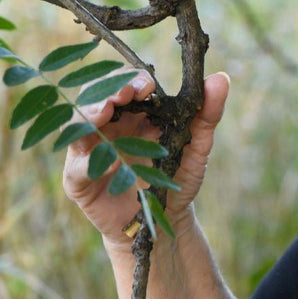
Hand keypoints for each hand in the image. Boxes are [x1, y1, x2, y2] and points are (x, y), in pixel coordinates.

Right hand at [61, 70, 229, 249]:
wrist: (164, 220)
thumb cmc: (176, 178)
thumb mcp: (197, 146)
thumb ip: (207, 114)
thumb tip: (221, 77)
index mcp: (134, 114)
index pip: (125, 84)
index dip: (133, 79)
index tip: (148, 85)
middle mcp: (108, 127)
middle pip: (96, 97)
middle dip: (109, 90)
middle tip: (126, 92)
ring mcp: (90, 152)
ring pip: (77, 125)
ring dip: (90, 114)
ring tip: (107, 110)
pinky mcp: (79, 182)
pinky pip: (76, 168)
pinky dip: (89, 162)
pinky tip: (112, 162)